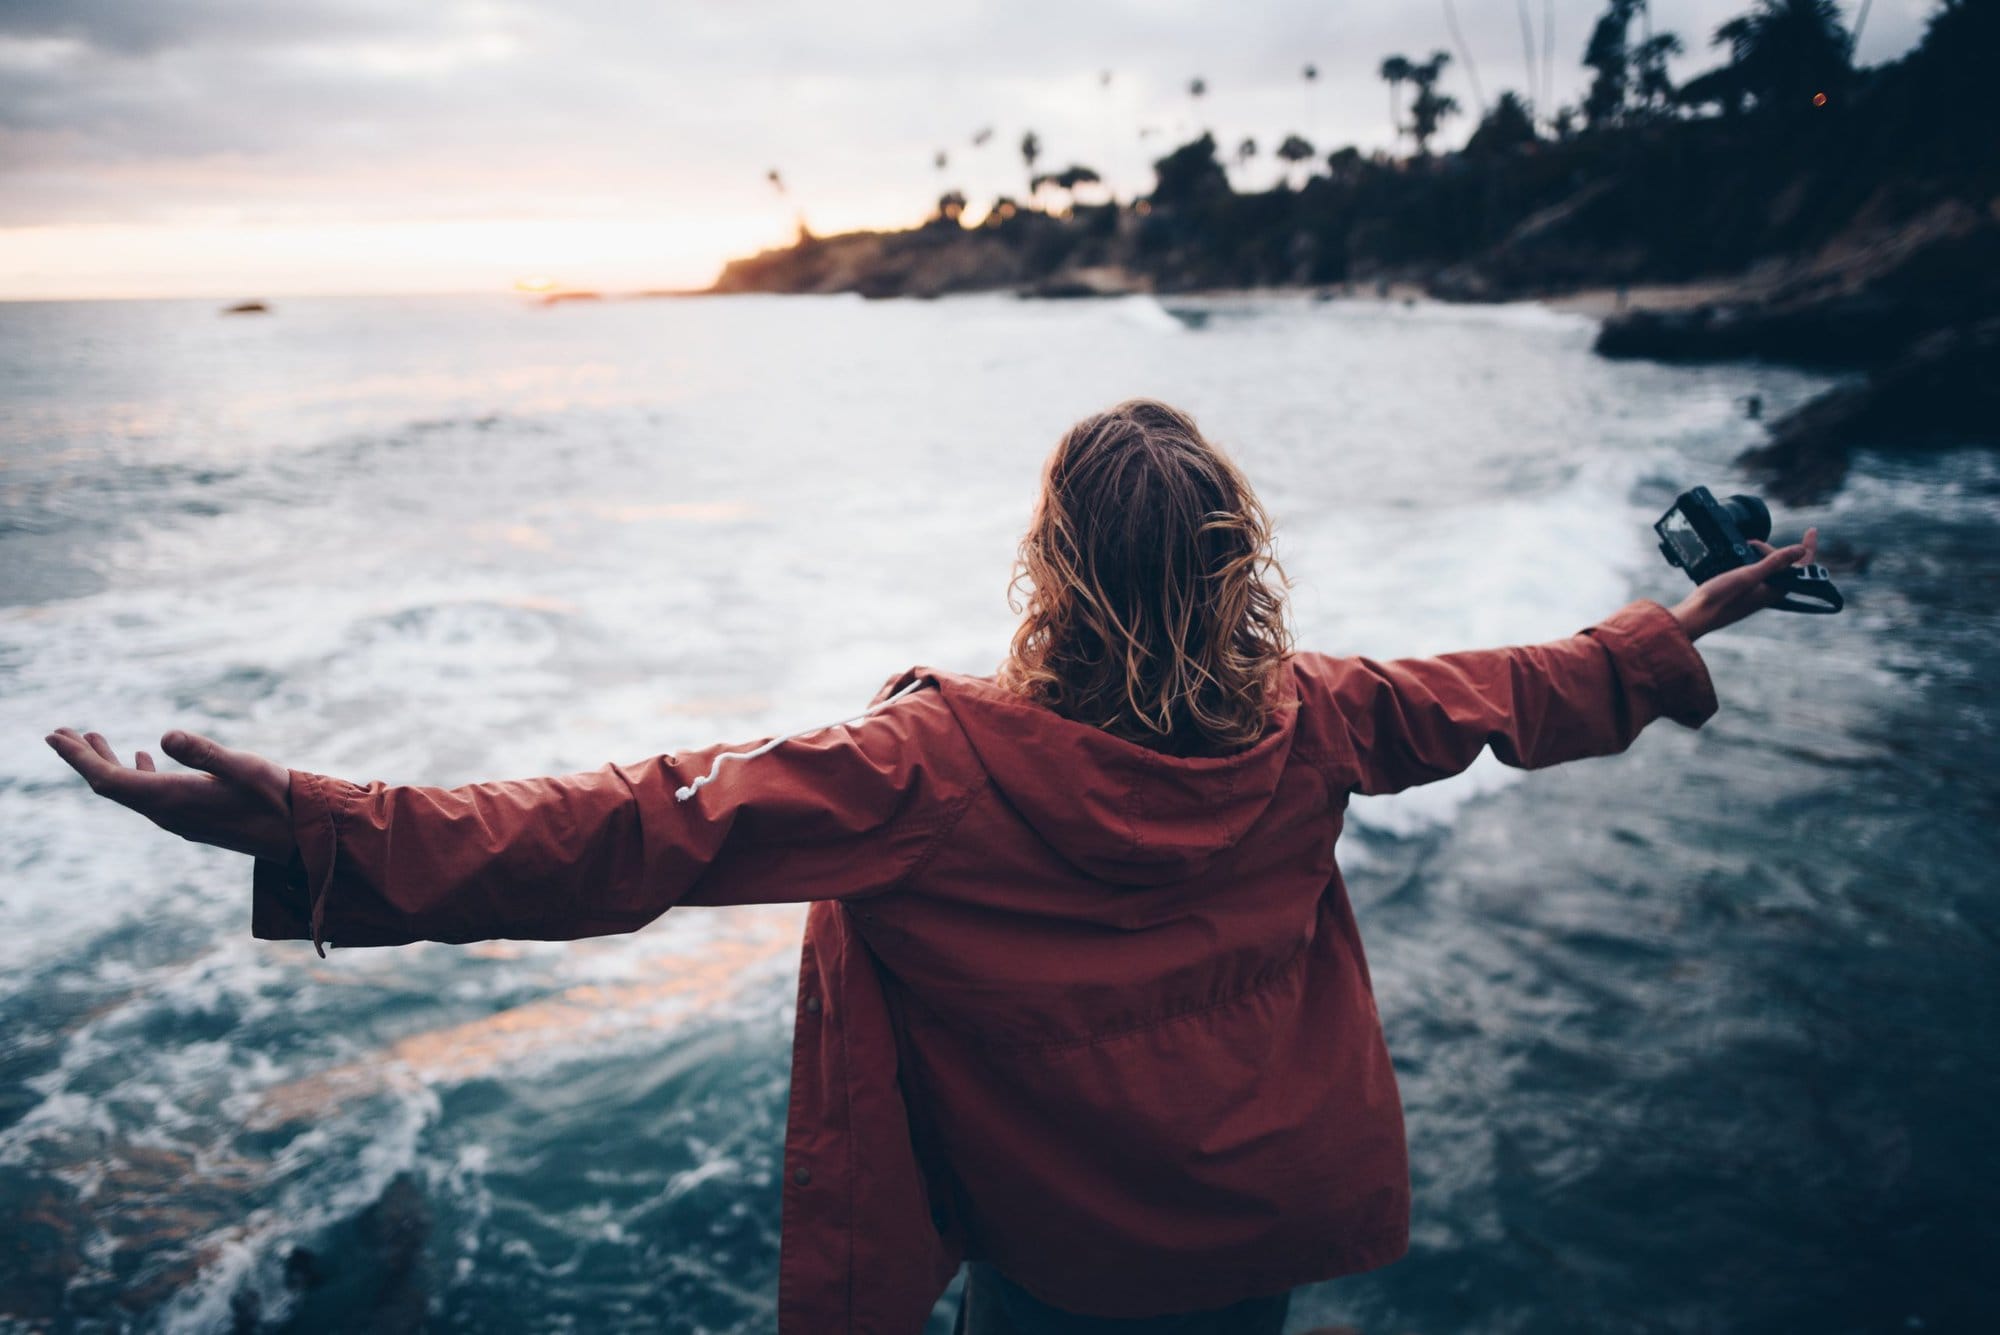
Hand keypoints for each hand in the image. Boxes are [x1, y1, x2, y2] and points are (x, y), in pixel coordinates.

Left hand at [44, 728, 294, 861]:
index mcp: (173, 799)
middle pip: (112, 786)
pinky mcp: (193, 816)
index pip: (110, 780)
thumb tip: (163, 734)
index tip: (54, 735)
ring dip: (107, 764)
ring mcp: (179, 818)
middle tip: (58, 732)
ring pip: (130, 790)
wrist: (301, 837)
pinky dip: (135, 772)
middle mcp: (168, 813)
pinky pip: (150, 795)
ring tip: (91, 738)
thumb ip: (205, 752)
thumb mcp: (245, 767)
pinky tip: (142, 757)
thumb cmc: (278, 799)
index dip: (79, 758)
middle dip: (83, 759)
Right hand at [1669, 526, 1818, 640]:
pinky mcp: (1744, 592)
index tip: (1812, 531)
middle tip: (1752, 543)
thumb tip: (1801, 550)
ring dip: (1760, 554)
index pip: (1801, 567)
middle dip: (1772, 549)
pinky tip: (1737, 558)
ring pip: (1768, 568)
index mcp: (1776, 590)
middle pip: (1782, 565)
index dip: (1808, 548)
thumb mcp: (1748, 575)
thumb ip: (1775, 563)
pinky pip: (1755, 573)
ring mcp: (1756, 593)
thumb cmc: (1720, 598)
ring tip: (1745, 548)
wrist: (1695, 616)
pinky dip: (1750, 561)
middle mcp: (1769, 592)